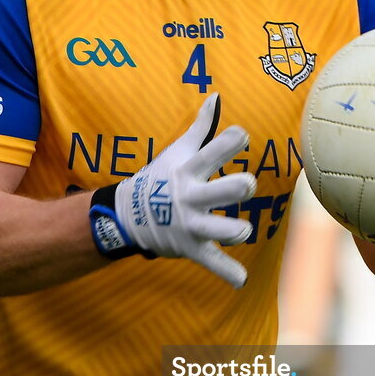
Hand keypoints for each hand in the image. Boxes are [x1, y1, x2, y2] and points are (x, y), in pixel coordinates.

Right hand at [89, 94, 256, 287]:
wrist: (127, 214)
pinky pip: (211, 262)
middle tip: (246, 185)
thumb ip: (201, 126)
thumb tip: (216, 95)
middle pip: (221, 191)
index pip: (214, 150)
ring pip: (219, 231)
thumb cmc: (162, 177)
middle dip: (238, 187)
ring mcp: (190, 224)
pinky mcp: (191, 248)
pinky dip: (226, 273)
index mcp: (190, 170)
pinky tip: (241, 280)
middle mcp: (191, 196)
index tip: (242, 136)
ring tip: (242, 230)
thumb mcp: (178, 150)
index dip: (233, 140)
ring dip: (235, 231)